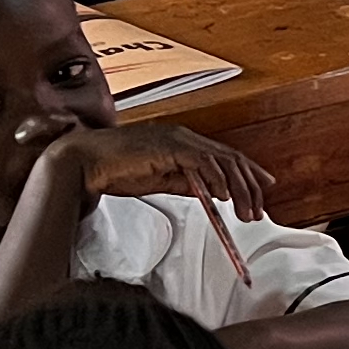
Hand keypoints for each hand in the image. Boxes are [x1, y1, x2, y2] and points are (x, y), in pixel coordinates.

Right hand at [59, 121, 277, 219]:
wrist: (85, 162)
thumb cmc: (117, 170)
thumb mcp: (162, 180)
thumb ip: (187, 183)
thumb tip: (213, 193)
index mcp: (183, 142)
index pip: (225, 156)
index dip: (247, 172)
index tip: (263, 188)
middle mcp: (185, 137)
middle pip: (230, 159)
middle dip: (249, 186)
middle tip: (258, 210)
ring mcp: (178, 139)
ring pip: (222, 161)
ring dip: (239, 189)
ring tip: (247, 212)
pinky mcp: (168, 146)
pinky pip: (202, 162)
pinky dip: (217, 180)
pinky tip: (224, 197)